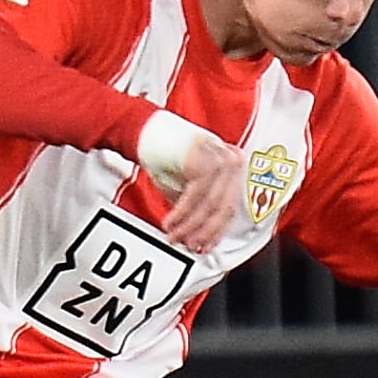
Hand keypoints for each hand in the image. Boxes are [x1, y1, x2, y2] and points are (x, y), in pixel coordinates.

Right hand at [138, 112, 244, 248]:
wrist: (144, 129)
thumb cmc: (166, 154)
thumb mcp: (187, 185)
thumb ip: (198, 207)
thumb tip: (198, 236)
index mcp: (234, 164)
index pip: (230, 205)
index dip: (216, 231)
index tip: (204, 247)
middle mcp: (231, 159)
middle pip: (222, 207)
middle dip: (204, 232)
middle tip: (189, 246)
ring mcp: (219, 156)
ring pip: (209, 204)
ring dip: (189, 226)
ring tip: (174, 237)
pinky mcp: (201, 157)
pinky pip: (194, 196)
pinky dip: (181, 214)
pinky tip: (170, 223)